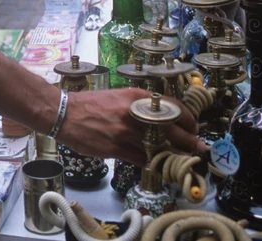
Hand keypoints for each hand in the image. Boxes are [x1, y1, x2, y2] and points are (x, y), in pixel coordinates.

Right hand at [53, 88, 205, 165]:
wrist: (63, 113)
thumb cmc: (90, 104)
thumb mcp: (119, 97)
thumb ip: (140, 107)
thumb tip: (163, 120)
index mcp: (137, 97)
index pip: (174, 108)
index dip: (189, 121)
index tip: (194, 129)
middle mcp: (135, 113)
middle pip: (173, 131)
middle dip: (189, 142)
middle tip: (198, 148)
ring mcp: (126, 133)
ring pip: (159, 149)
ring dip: (172, 156)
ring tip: (180, 160)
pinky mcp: (116, 149)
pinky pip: (142, 160)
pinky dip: (152, 163)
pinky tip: (156, 164)